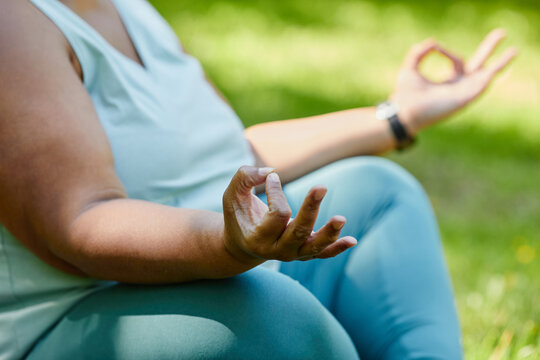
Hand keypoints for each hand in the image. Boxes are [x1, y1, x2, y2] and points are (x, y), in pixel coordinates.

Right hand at [222, 166, 356, 264]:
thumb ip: (245, 177)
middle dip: (311, 209)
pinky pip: (323, 254)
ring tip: (341, 218)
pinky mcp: (304, 254)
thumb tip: (271, 172)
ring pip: (314, 247)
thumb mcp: (232, 194)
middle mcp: (276, 251)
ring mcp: (292, 255)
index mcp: (258, 238)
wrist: (241, 246)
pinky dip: (337, 248)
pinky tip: (352, 240)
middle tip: (322, 186)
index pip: (277, 214)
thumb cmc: (237, 215)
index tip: (272, 177)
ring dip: (330, 234)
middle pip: (299, 231)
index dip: (276, 192)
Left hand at [390, 28, 517, 134]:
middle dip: (490, 49)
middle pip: (480, 66)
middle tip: (502, 33)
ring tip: (514, 50)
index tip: (434, 47)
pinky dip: (487, 76)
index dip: (447, 51)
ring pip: (486, 76)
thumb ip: (419, 53)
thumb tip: (432, 42)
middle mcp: (459, 88)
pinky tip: (493, 69)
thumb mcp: (410, 68)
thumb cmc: (405, 95)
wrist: (402, 111)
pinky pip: (480, 85)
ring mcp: (463, 94)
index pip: (458, 60)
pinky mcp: (464, 99)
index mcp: (449, 82)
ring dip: (500, 64)